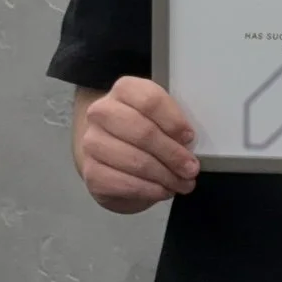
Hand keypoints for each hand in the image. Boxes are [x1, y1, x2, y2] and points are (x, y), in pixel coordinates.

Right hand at [75, 78, 199, 214]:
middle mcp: (101, 112)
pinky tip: (162, 191)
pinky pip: (123, 183)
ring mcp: (92, 142)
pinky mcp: (90, 172)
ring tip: (182, 183)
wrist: (111, 156)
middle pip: (143, 132)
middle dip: (172, 154)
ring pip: (135, 160)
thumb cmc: (143, 132)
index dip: (173, 121)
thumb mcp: (160, 118)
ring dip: (164, 176)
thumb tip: (187, 145)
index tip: (189, 138)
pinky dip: (148, 190)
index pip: (150, 100)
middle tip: (191, 169)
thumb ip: (172, 124)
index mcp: (124, 90)